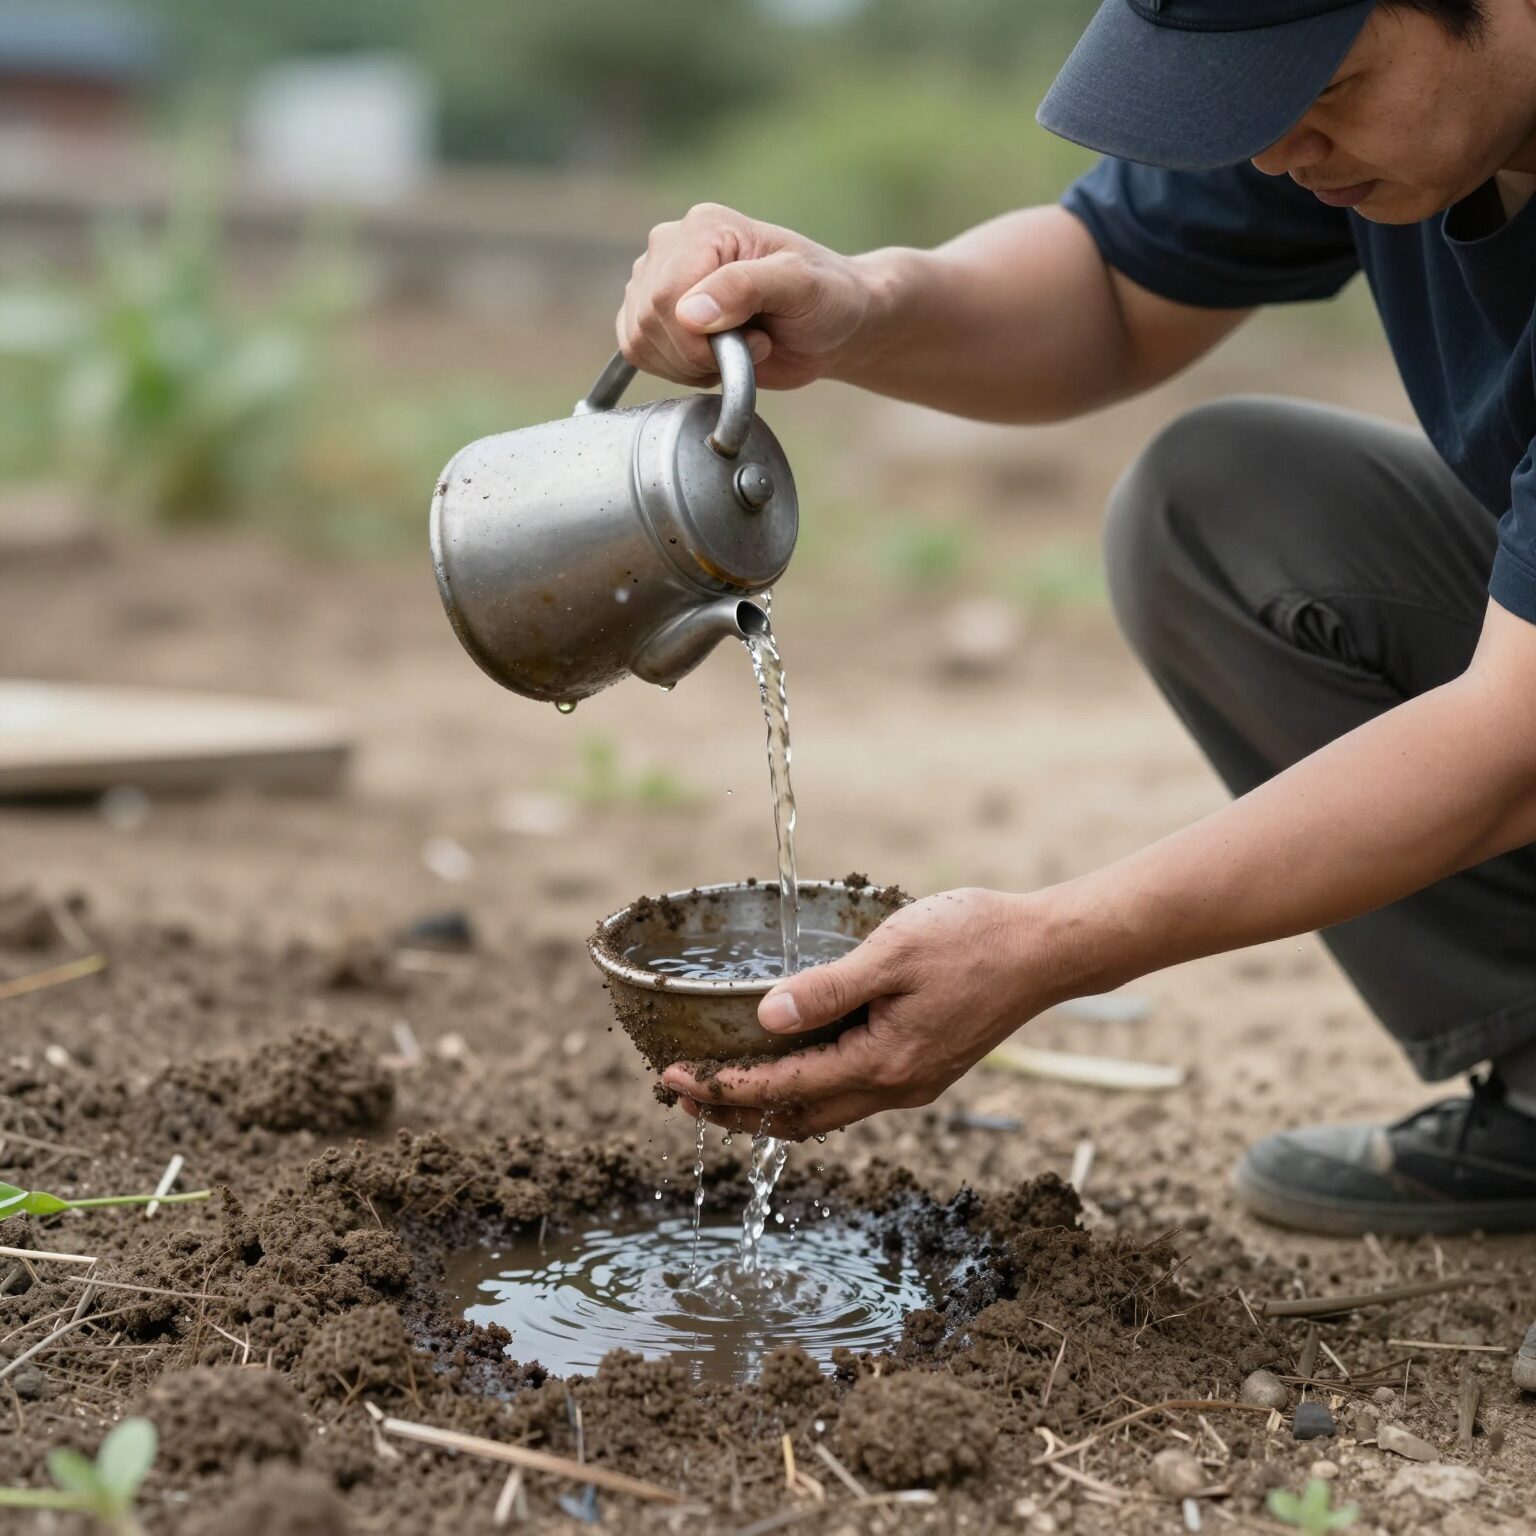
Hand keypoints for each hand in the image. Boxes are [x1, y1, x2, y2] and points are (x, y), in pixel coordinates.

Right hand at [617, 202, 873, 391]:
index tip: (753, 340)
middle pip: (648, 321)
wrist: (829, 325)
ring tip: (737, 349)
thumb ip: (746, 288)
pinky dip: (676, 371)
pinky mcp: (655, 315)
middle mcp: (671, 247)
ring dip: (690, 365)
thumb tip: (689, 313)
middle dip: (699, 354)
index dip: (698, 338)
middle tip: (753, 343)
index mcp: (704, 228)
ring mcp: (657, 280)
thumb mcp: (800, 286)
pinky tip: (714, 359)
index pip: (665, 296)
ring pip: (639, 342)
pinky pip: (638, 353)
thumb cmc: (825, 297)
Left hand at [661, 888, 1072, 1138]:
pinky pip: (851, 1094)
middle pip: (797, 1119)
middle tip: (680, 1095)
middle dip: (735, 1112)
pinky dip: (807, 1090)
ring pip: (825, 1111)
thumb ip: (827, 988)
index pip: (782, 1091)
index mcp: (881, 1063)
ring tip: (723, 1087)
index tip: (671, 1078)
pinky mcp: (925, 1068)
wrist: (1047, 951)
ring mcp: (913, 1083)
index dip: (722, 1089)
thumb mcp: (892, 953)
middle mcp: (895, 1087)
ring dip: (770, 1106)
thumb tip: (765, 1018)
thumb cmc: (973, 940)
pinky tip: (791, 1065)